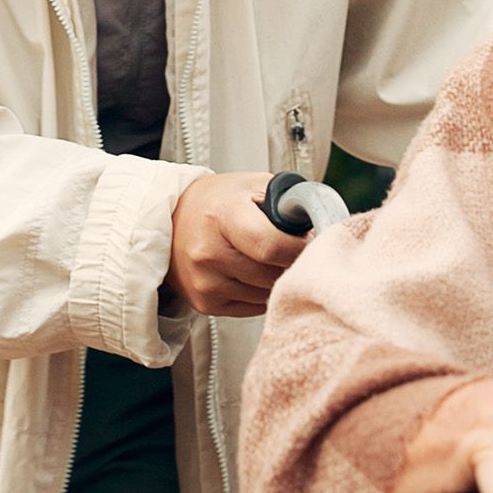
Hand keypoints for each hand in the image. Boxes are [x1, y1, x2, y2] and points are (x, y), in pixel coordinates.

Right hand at [164, 171, 308, 315]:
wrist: (170, 219)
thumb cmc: (220, 201)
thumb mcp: (254, 185)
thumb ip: (289, 202)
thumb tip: (322, 227)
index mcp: (224, 216)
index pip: (272, 247)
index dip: (299, 247)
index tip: (309, 241)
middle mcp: (208, 252)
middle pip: (272, 274)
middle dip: (291, 263)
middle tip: (290, 248)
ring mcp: (204, 282)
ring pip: (266, 294)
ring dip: (277, 279)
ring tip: (268, 257)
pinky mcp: (204, 303)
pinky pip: (253, 307)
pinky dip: (261, 292)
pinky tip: (252, 271)